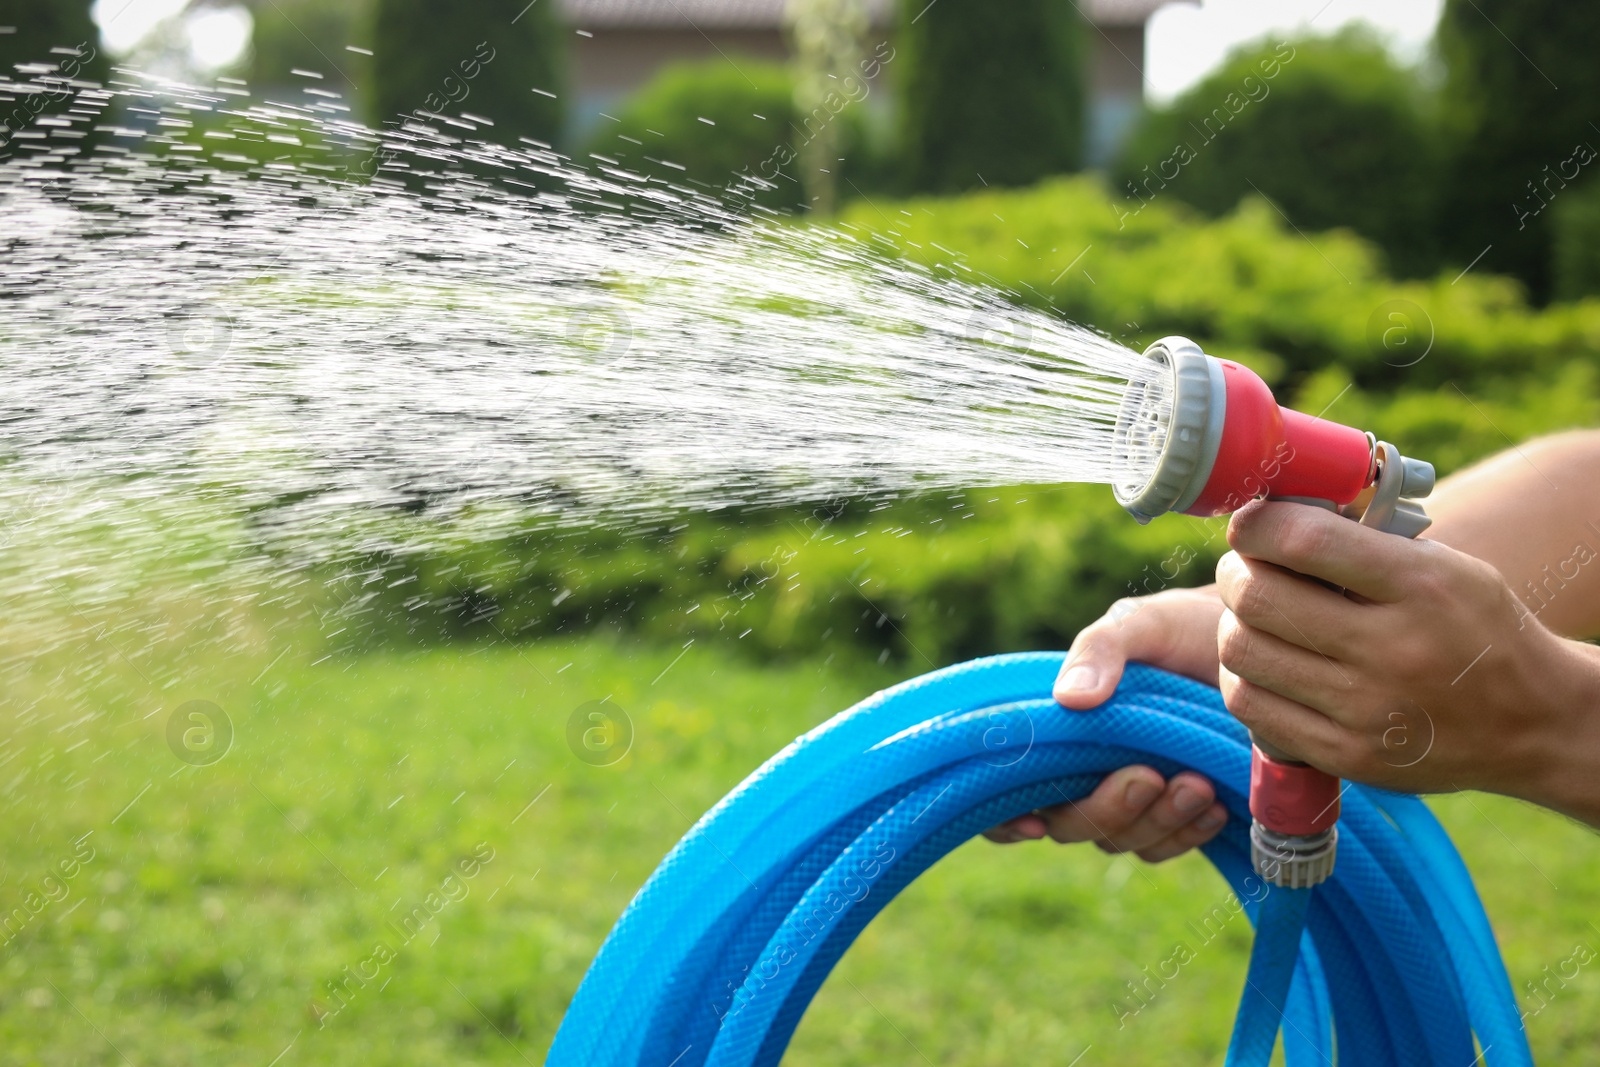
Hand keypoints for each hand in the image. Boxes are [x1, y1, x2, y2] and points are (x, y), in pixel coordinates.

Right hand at [984, 586, 1230, 860]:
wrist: (1254, 646)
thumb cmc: (1183, 629)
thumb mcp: (1140, 625)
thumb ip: (1100, 650)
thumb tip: (1068, 699)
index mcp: (1058, 729)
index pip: (1006, 786)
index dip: (1004, 818)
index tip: (1034, 822)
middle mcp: (1083, 770)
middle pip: (1067, 824)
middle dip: (1106, 809)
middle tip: (1148, 776)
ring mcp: (1129, 798)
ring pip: (1120, 841)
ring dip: (1156, 821)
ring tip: (1199, 783)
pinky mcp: (1175, 816)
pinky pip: (1166, 847)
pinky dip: (1188, 833)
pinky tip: (1215, 805)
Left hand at [1215, 500, 1599, 822]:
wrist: (1532, 723)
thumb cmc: (1472, 626)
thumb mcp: (1442, 565)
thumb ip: (1361, 539)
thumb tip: (1271, 510)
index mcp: (1420, 587)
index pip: (1305, 541)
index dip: (1257, 525)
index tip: (1250, 524)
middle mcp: (1392, 650)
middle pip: (1258, 598)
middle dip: (1236, 572)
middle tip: (1245, 569)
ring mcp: (1366, 710)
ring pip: (1242, 652)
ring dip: (1234, 625)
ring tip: (1255, 618)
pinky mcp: (1348, 756)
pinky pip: (1252, 706)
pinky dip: (1244, 677)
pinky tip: (1265, 664)